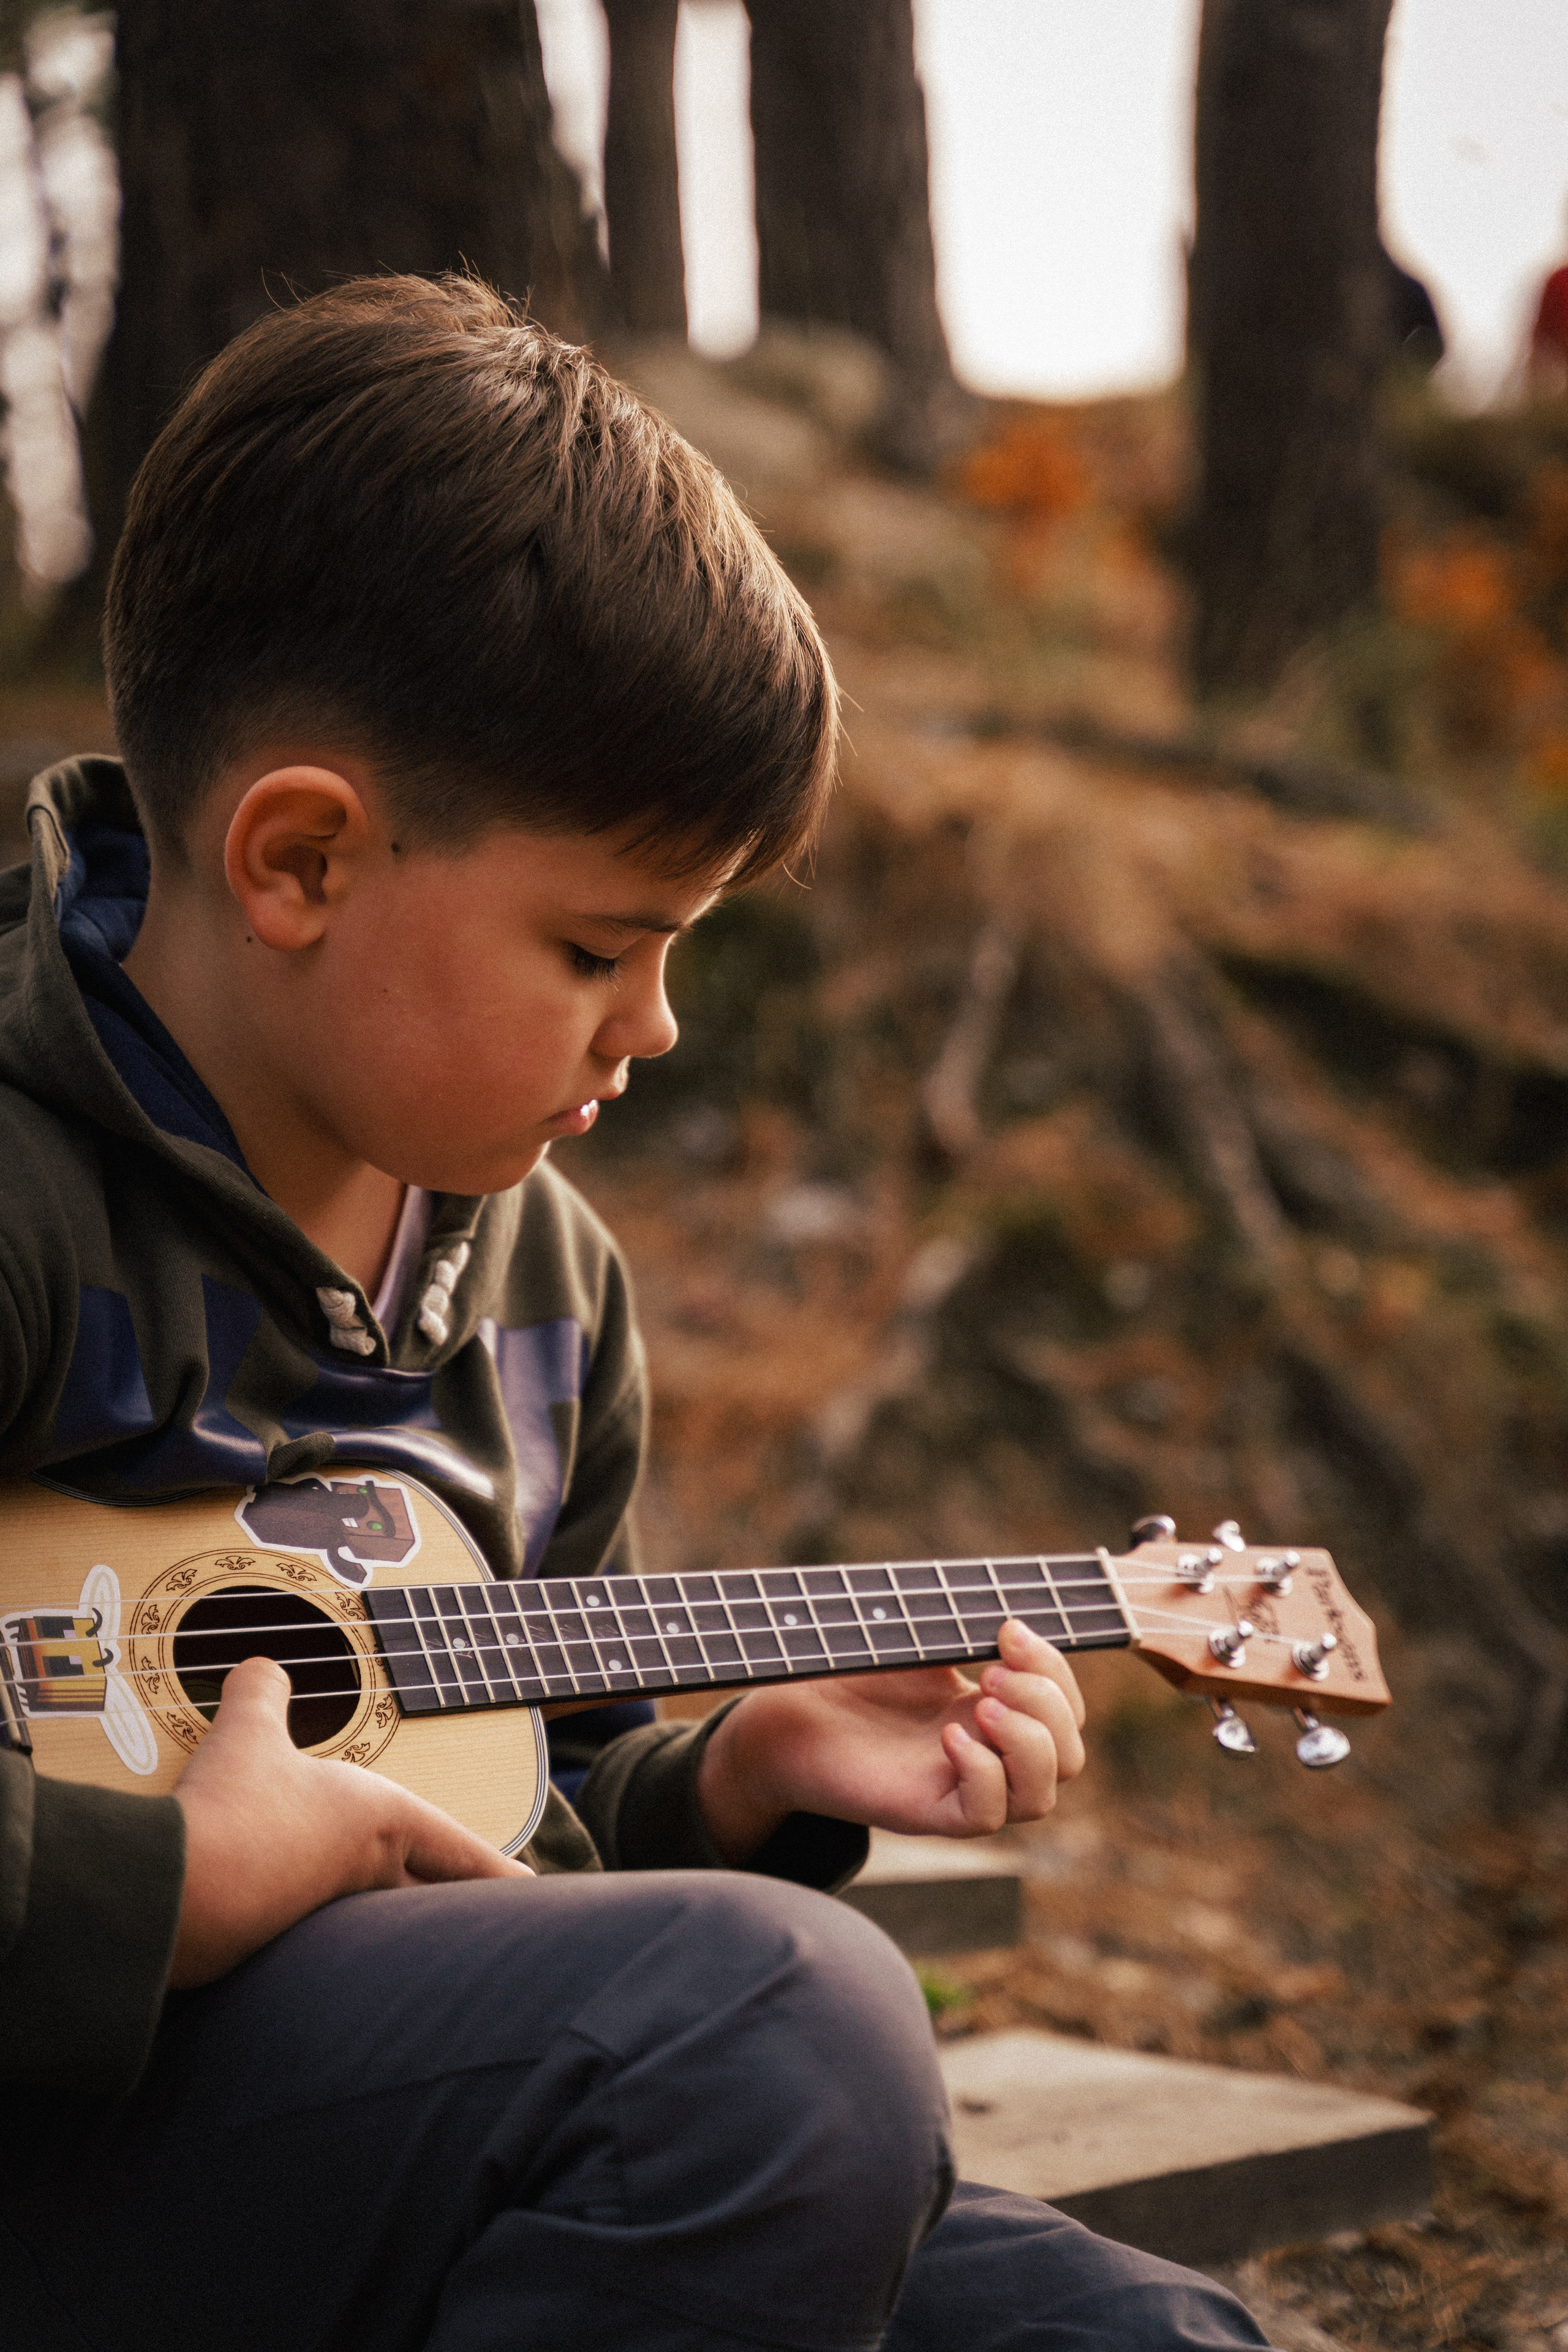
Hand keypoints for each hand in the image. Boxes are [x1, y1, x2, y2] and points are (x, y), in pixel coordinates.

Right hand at [170, 1655, 529, 1986]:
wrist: (172, 1894)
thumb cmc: (228, 1810)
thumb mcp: (246, 1731)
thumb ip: (261, 1692)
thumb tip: (263, 1668)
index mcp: (383, 1826)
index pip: (463, 1853)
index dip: (502, 1872)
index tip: (537, 1892)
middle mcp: (366, 1876)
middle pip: (436, 1903)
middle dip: (462, 1911)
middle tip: (492, 1917)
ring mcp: (324, 1919)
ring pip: (380, 1927)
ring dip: (396, 1926)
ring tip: (410, 1926)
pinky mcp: (277, 1946)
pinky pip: (318, 1943)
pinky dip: (327, 1937)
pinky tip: (310, 1932)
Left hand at [697, 1619, 1086, 1863]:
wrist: (783, 1711)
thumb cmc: (844, 1673)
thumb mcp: (916, 1639)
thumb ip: (965, 1627)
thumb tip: (1012, 1619)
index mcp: (990, 1711)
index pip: (1064, 1709)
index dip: (1054, 1669)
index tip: (1007, 1628)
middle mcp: (985, 1754)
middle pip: (1069, 1757)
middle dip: (1047, 1704)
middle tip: (989, 1673)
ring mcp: (957, 1786)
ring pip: (1040, 1797)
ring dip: (1027, 1743)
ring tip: (979, 1706)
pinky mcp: (925, 1812)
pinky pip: (986, 1815)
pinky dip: (982, 1773)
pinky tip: (947, 1739)